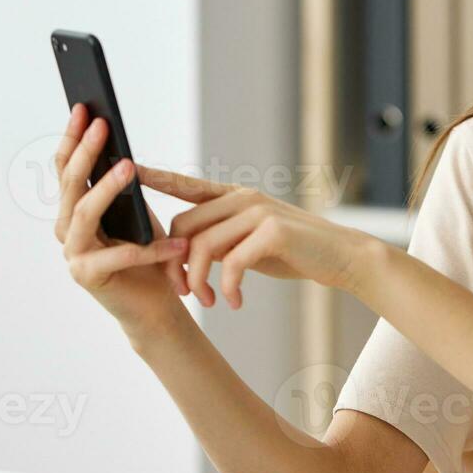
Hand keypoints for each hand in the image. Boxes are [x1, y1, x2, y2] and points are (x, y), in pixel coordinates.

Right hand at [54, 103, 190, 341]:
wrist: (153, 305)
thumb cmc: (148, 254)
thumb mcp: (137, 213)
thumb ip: (121, 186)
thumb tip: (120, 147)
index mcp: (73, 211)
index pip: (67, 168)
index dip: (73, 138)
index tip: (84, 108)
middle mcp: (65, 231)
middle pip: (71, 186)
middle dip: (85, 152)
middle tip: (100, 125)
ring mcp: (73, 255)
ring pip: (85, 215)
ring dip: (105, 188)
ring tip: (129, 166)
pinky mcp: (89, 277)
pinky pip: (119, 255)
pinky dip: (149, 247)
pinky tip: (173, 239)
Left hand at [138, 165, 381, 309]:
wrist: (342, 257)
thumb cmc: (295, 252)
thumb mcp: (252, 241)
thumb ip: (222, 238)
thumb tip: (187, 253)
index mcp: (235, 197)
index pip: (185, 185)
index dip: (156, 178)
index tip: (129, 171)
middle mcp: (243, 198)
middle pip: (184, 227)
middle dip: (174, 265)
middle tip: (185, 293)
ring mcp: (258, 212)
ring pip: (203, 247)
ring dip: (199, 282)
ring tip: (208, 302)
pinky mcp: (272, 232)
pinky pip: (231, 263)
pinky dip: (226, 288)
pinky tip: (234, 302)